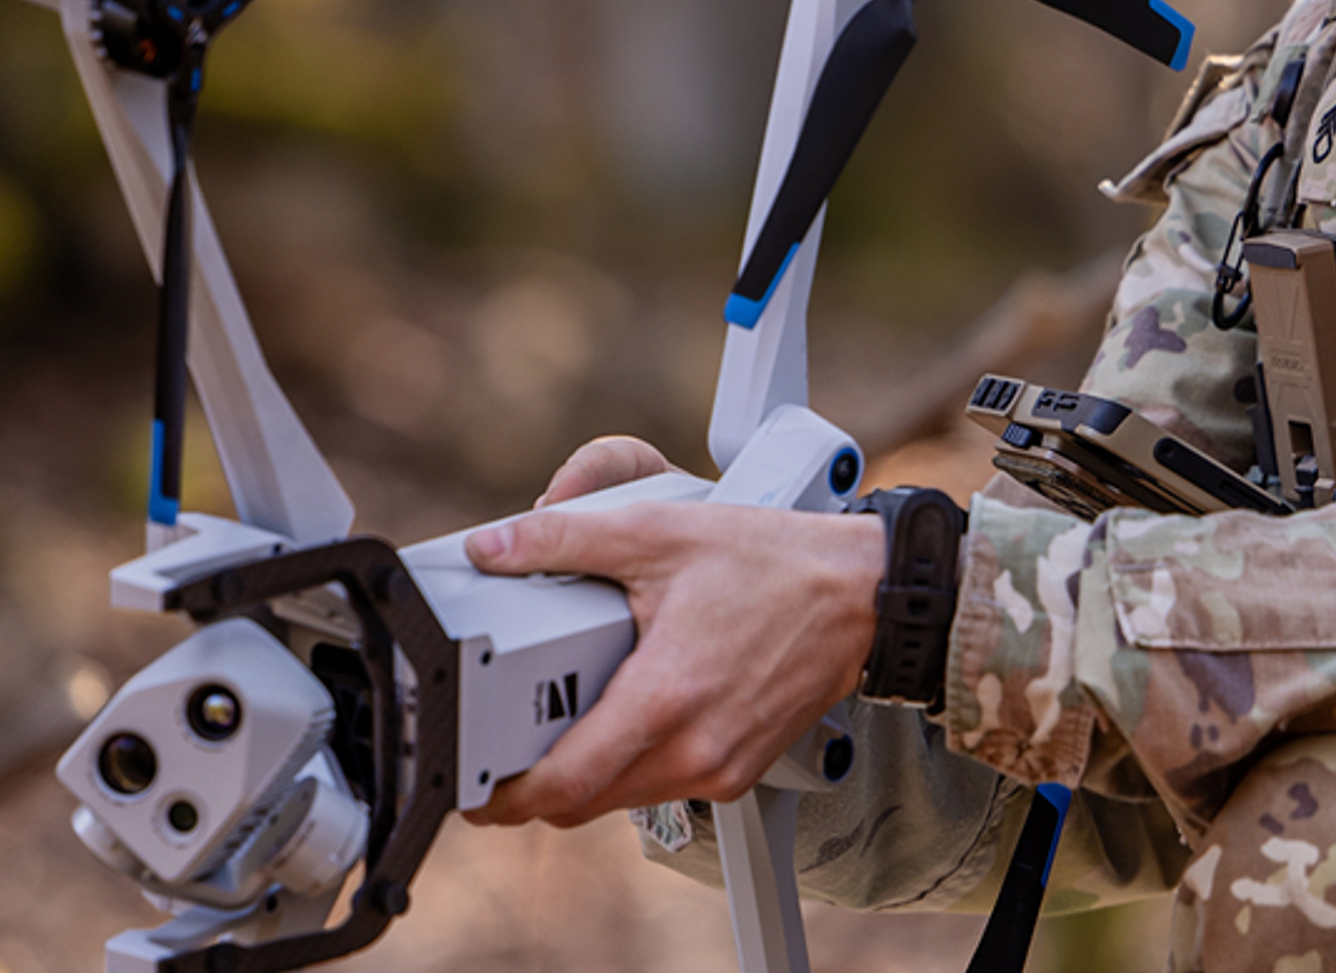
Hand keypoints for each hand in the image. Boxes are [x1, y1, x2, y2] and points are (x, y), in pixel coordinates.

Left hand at [460, 438, 886, 826]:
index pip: (563, 785)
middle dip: (534, 786)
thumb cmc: (776, 565)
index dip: (505, 795)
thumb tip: (495, 548)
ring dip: (584, 776)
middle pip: (581, 803)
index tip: (474, 784)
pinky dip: (631, 767)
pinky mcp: (737, 770)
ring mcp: (719, 766)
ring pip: (620, 799)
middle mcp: (694, 748)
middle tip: (502, 749)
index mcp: (665, 697)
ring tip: (566, 719)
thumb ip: (566, 539)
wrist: (861, 594)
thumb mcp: (660, 533)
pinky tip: (630, 715)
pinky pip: (662, 787)